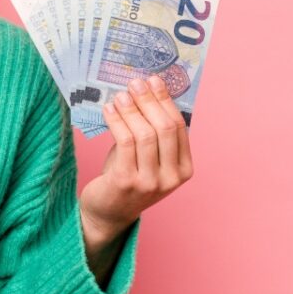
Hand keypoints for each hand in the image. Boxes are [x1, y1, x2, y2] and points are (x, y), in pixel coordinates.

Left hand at [79, 75, 194, 236]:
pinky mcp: (127, 182)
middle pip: (164, 128)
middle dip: (150, 101)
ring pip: (145, 134)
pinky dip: (117, 121)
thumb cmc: (127, 178)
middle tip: (135, 83)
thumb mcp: (147, 156)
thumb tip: (145, 92)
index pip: (179, 127)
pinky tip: (109, 109)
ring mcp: (150, 182)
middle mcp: (172, 178)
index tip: (154, 80)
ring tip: (120, 95)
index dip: (166, 101)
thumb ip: (151, 132)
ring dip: (132, 110)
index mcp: (184, 169)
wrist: (108, 213)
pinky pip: (125, 142)